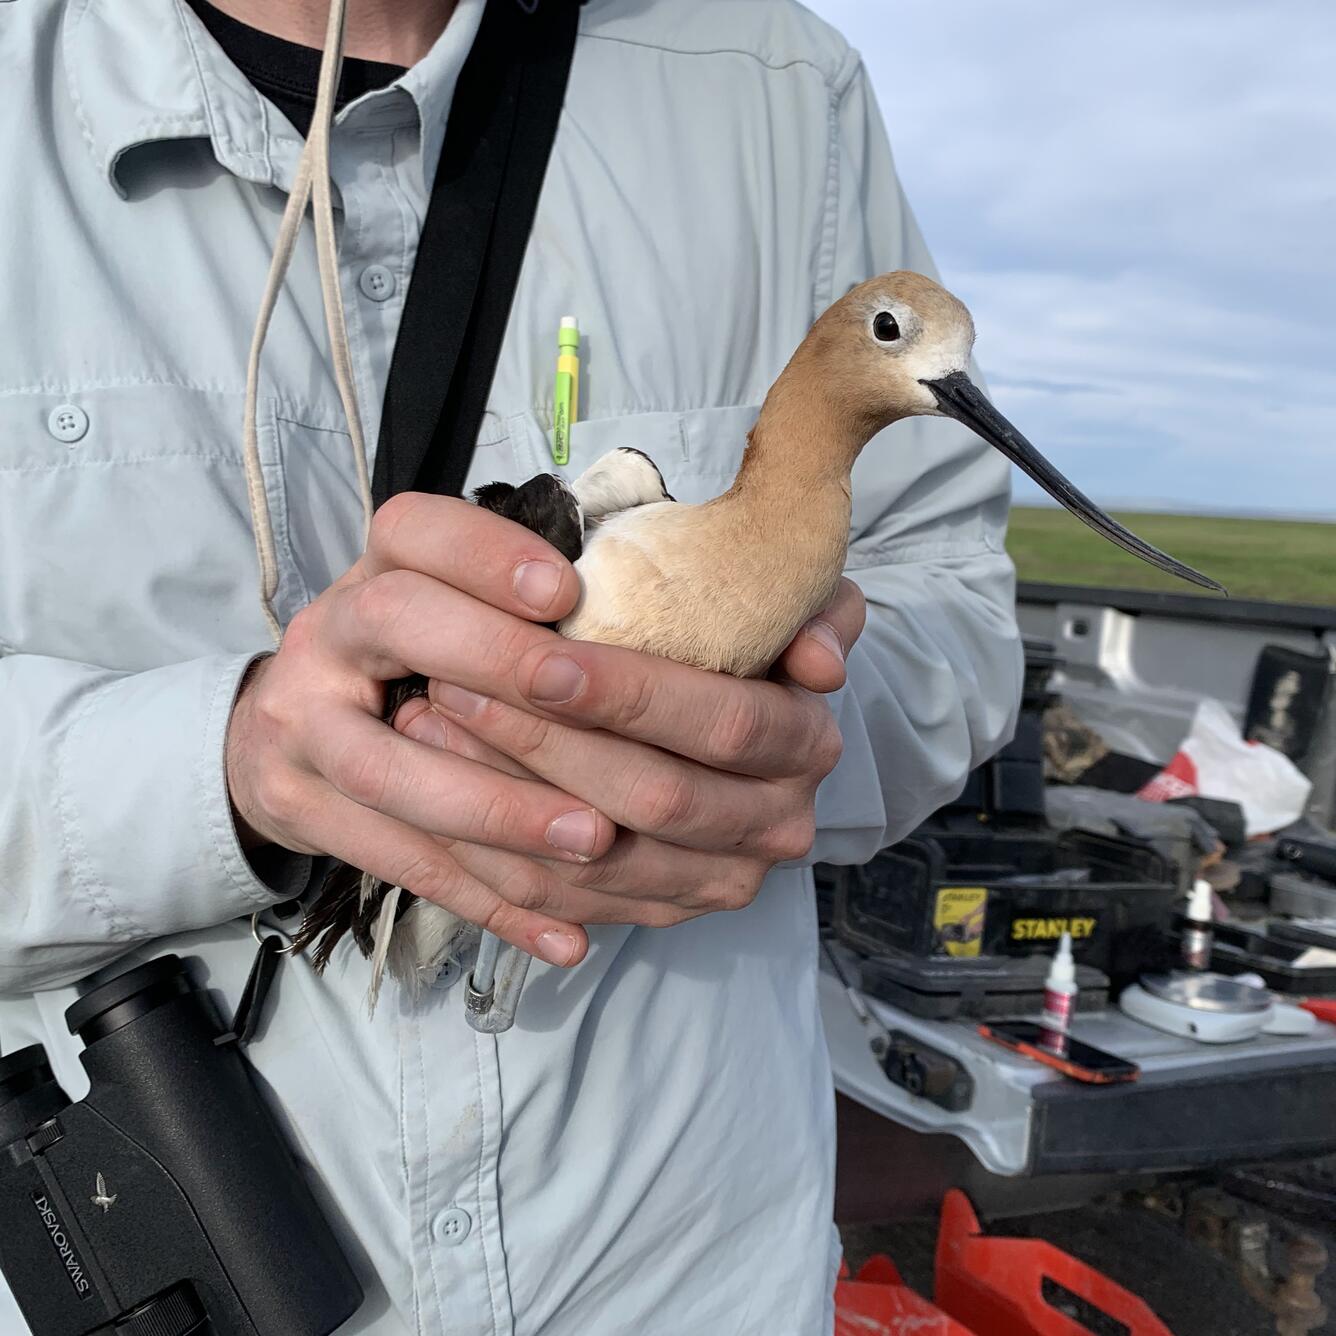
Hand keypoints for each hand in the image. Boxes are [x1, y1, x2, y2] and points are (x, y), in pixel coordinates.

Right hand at [225, 493, 621, 966]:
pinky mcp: (303, 811)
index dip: (485, 555)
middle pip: (395, 624)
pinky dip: (488, 905)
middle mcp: (327, 634)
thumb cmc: (404, 654)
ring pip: (389, 771)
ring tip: (594, 838)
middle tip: (583, 701)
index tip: (564, 589)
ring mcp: (299, 727)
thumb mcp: (444, 599)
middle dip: (496, 663)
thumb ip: (521, 603)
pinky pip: (399, 865)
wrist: (281, 728)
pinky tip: (564, 936)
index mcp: (376, 568)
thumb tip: (650, 615)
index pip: (416, 531)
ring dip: (497, 809)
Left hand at [391, 578, 866, 928]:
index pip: (722, 724)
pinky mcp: (659, 913)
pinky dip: (494, 854)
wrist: (729, 724)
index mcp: (805, 745)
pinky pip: (564, 902)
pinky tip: (438, 791)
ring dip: (503, 796)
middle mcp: (775, 826)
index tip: (540, 660)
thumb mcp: (787, 601)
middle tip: (456, 683)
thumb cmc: (737, 640)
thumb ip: (809, 606)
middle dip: (547, 742)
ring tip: (429, 722)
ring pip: (597, 860)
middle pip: (654, 796)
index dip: (630, 695)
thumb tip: (819, 660)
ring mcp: (716, 881)